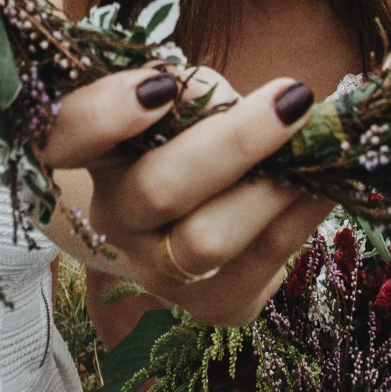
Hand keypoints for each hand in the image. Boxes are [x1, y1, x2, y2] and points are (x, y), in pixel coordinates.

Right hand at [39, 67, 332, 326]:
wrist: (185, 217)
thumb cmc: (180, 132)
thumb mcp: (173, 99)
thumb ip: (194, 93)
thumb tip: (256, 104)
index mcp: (88, 152)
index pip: (64, 135)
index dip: (104, 115)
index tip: (160, 86)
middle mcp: (110, 218)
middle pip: (159, 190)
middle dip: (233, 143)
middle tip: (291, 99)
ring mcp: (155, 271)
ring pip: (210, 240)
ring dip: (274, 187)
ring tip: (318, 145)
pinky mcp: (209, 305)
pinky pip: (264, 262)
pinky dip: (302, 215)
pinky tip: (325, 182)